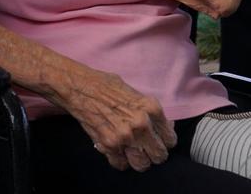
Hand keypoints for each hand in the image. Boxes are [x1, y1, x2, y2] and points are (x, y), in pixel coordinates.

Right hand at [59, 67, 176, 171]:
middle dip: (154, 154)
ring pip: (142, 165)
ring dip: (139, 160)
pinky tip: (118, 151)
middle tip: (147, 149)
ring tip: (133, 153)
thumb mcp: (136, 94)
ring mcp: (125, 137)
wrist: (81, 88)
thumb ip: (150, 112)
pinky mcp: (108, 145)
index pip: (170, 139)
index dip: (165, 141)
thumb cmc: (107, 86)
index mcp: (151, 108)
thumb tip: (164, 126)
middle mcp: (141, 124)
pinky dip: (120, 161)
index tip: (159, 141)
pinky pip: (121, 165)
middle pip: (159, 155)